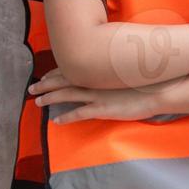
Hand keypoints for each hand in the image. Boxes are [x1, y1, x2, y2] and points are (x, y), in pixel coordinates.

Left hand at [28, 68, 162, 124]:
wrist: (157, 88)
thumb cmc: (144, 77)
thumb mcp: (123, 68)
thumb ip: (110, 68)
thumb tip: (105, 67)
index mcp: (96, 69)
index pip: (69, 69)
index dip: (54, 73)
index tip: (44, 75)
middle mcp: (92, 80)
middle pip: (62, 81)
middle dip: (45, 84)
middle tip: (31, 88)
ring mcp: (96, 94)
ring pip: (65, 95)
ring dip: (49, 99)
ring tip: (37, 102)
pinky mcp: (102, 109)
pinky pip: (78, 113)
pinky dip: (66, 117)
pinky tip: (56, 121)